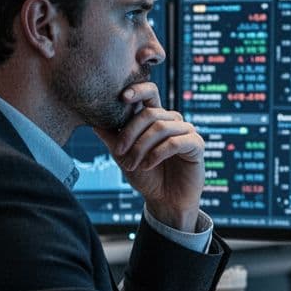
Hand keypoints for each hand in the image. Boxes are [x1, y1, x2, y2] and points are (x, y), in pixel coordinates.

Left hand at [93, 82, 204, 231]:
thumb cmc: (146, 177)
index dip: (138, 89)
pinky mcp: (196, 145)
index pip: (150, 93)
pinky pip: (175, 142)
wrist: (164, 201)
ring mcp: (186, 131)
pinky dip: (157, 153)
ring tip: (133, 164)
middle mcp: (172, 121)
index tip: (122, 97)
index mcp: (155, 118)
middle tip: (120, 152)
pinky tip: (148, 165)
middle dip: (131, 133)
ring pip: (161, 127)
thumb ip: (112, 139)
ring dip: (142, 147)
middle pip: (150, 112)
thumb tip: (94, 123)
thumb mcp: (123, 157)